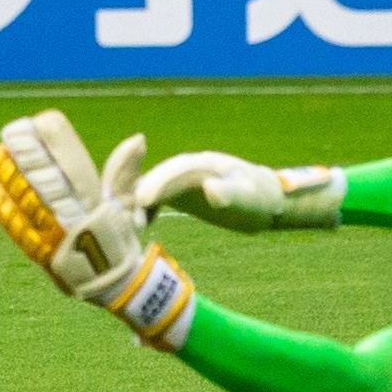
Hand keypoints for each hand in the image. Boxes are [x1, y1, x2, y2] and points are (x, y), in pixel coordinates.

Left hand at [0, 111, 194, 348]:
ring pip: (33, 206)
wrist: (117, 286)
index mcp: (100, 204)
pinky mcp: (44, 259)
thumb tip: (138, 139)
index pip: (78, 167)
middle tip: (11, 133)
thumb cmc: (117, 236)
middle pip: (50, 184)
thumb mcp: (125, 203)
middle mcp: (80, 221)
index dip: (59, 144)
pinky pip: (22, 234)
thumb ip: (124, 171)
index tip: (43, 121)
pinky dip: (7, 214)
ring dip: (12, 180)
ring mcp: (60, 241)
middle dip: (30, 157)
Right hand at [131, 150, 344, 231]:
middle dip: (138, 192)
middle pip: (155, 176)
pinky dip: (141, 208)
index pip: (175, 171)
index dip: (158, 183)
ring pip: (150, 185)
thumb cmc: (260, 199)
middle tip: (126, 218)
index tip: (143, 201)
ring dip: (135, 201)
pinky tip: (138, 226)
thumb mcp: (250, 199)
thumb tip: (209, 189)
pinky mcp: (179, 193)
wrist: (265, 199)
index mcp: (204, 165)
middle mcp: (187, 169)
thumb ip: (230, 193)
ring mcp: (180, 180)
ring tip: (128, 226)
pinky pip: (153, 197)